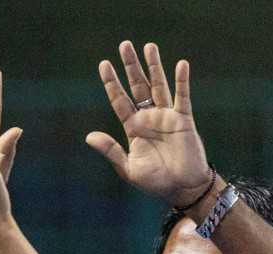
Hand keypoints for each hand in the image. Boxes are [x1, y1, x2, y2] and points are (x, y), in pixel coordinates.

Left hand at [85, 41, 211, 210]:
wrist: (182, 189)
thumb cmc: (156, 182)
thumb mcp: (128, 169)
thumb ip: (111, 151)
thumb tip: (89, 137)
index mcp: (133, 128)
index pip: (120, 100)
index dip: (112, 83)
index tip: (104, 64)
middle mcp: (149, 118)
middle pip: (138, 86)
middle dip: (131, 66)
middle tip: (124, 45)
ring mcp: (166, 116)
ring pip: (158, 85)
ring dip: (154, 66)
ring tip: (148, 46)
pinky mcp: (183, 120)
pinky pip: (182, 97)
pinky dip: (182, 81)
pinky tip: (180, 64)